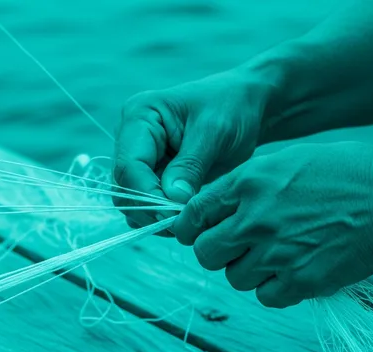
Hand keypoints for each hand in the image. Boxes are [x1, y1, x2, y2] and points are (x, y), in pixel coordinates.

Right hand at [112, 70, 274, 231]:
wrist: (247, 105)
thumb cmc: (231, 106)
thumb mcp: (214, 132)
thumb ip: (191, 165)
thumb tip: (172, 199)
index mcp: (140, 116)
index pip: (129, 165)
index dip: (147, 195)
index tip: (173, 215)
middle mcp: (134, 138)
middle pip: (125, 186)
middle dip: (150, 209)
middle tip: (182, 226)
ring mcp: (144, 157)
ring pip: (134, 200)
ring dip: (155, 216)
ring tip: (187, 223)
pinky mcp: (157, 174)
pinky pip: (151, 202)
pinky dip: (164, 215)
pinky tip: (187, 219)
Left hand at [172, 142, 372, 307]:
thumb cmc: (346, 174)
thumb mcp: (288, 161)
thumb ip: (248, 185)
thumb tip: (217, 208)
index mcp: (250, 182)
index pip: (194, 213)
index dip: (191, 227)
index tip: (198, 233)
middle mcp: (256, 218)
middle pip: (206, 252)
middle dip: (217, 252)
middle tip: (238, 247)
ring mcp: (278, 252)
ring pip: (235, 278)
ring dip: (249, 271)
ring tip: (277, 255)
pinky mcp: (301, 280)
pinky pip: (266, 296)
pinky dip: (275, 288)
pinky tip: (294, 270)